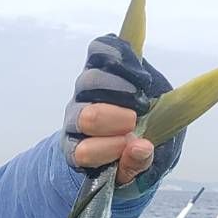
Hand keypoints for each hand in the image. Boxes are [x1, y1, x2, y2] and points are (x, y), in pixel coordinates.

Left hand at [63, 35, 173, 188]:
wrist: (138, 122)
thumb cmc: (133, 150)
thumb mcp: (136, 167)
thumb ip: (136, 164)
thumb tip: (141, 147)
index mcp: (81, 151)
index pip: (82, 152)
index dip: (105, 149)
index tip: (128, 144)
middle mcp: (76, 119)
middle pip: (85, 115)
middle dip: (112, 119)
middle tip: (134, 121)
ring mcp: (84, 90)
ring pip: (91, 81)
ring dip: (121, 90)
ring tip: (141, 99)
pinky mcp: (96, 63)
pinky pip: (101, 49)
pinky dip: (123, 58)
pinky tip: (140, 75)